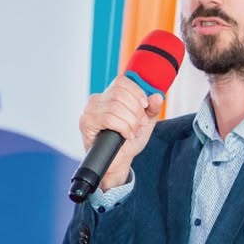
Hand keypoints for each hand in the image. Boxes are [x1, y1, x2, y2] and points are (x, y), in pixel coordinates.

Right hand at [79, 75, 164, 189]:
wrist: (118, 162)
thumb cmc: (127, 141)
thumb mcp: (144, 122)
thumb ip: (152, 108)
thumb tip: (157, 96)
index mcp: (108, 96)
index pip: (121, 81)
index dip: (136, 92)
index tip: (144, 106)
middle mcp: (95, 100)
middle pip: (120, 94)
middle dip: (136, 111)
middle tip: (140, 124)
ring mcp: (89, 111)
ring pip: (116, 108)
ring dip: (131, 122)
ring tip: (134, 131)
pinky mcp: (86, 123)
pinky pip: (109, 119)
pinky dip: (123, 128)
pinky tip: (126, 135)